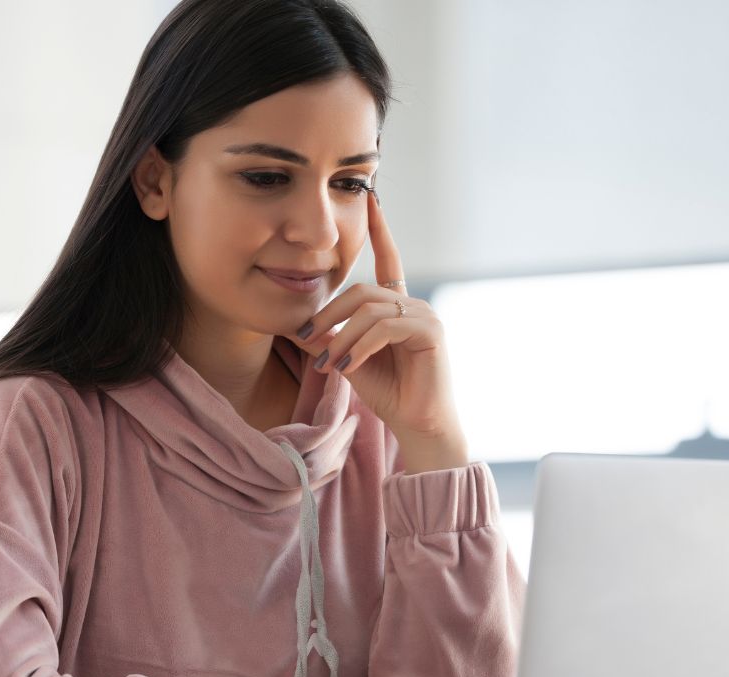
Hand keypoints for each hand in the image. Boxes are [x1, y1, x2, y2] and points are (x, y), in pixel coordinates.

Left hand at [290, 189, 468, 472]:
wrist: (417, 425)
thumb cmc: (388, 394)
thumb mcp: (348, 359)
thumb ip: (329, 339)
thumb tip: (298, 326)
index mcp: (397, 306)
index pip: (387, 259)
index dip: (379, 230)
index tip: (371, 200)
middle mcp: (413, 304)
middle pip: (363, 290)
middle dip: (329, 312)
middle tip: (305, 336)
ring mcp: (425, 315)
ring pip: (371, 309)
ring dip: (341, 337)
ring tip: (327, 363)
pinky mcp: (431, 332)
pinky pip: (386, 328)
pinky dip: (360, 347)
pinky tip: (347, 367)